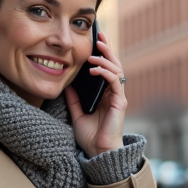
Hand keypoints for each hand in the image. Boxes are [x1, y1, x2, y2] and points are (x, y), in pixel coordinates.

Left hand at [67, 29, 126, 158]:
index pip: (106, 69)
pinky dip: (105, 72)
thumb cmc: (90, 136)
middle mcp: (114, 93)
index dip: (102, 53)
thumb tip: (67, 83)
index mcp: (105, 94)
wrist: (98, 152)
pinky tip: (94, 68)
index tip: (96, 39)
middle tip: (99, 35)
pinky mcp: (119, 102)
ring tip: (94, 51)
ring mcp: (118, 97)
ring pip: (116, 70)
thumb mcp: (77, 113)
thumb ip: (74, 98)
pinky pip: (115, 81)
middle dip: (107, 49)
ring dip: (106, 58)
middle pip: (114, 65)